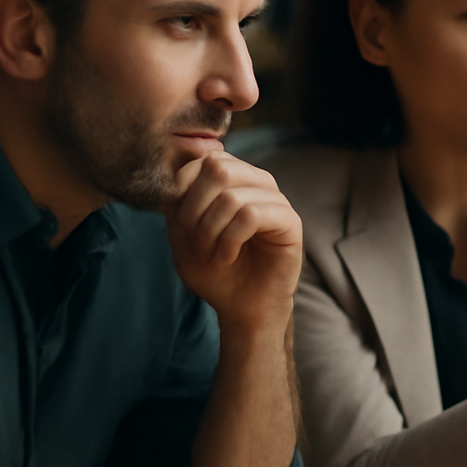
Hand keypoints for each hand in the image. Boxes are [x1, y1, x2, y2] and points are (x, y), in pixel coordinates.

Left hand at [167, 151, 302, 328]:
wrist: (239, 306)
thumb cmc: (212, 270)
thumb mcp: (182, 232)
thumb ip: (177, 200)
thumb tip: (176, 174)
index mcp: (233, 177)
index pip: (201, 160)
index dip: (181, 191)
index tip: (181, 226)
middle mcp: (256, 181)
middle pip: (217, 168)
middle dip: (195, 209)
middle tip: (196, 240)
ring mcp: (275, 199)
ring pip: (232, 196)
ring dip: (210, 231)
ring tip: (211, 254)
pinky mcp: (290, 221)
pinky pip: (251, 215)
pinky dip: (229, 241)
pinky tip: (226, 257)